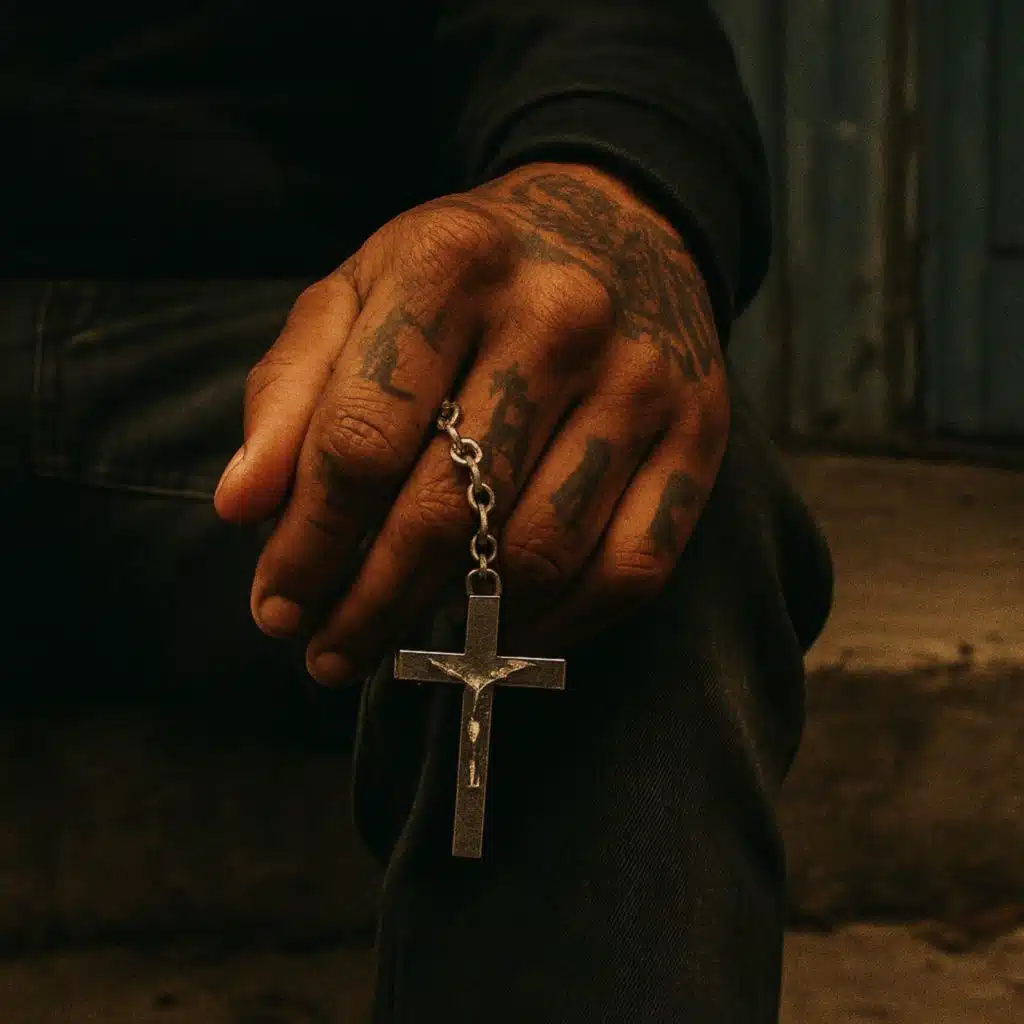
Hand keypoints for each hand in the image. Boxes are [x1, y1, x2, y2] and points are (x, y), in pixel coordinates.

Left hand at [213, 162, 729, 685]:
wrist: (620, 223)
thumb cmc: (468, 273)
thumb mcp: (361, 291)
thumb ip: (293, 389)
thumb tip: (242, 506)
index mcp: (453, 264)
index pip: (359, 441)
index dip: (307, 544)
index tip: (276, 608)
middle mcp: (559, 316)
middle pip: (446, 509)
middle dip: (369, 605)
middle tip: (328, 653)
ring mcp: (641, 380)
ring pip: (538, 551)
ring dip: (459, 627)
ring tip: (403, 645)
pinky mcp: (700, 434)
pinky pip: (631, 568)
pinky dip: (560, 625)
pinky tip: (504, 631)